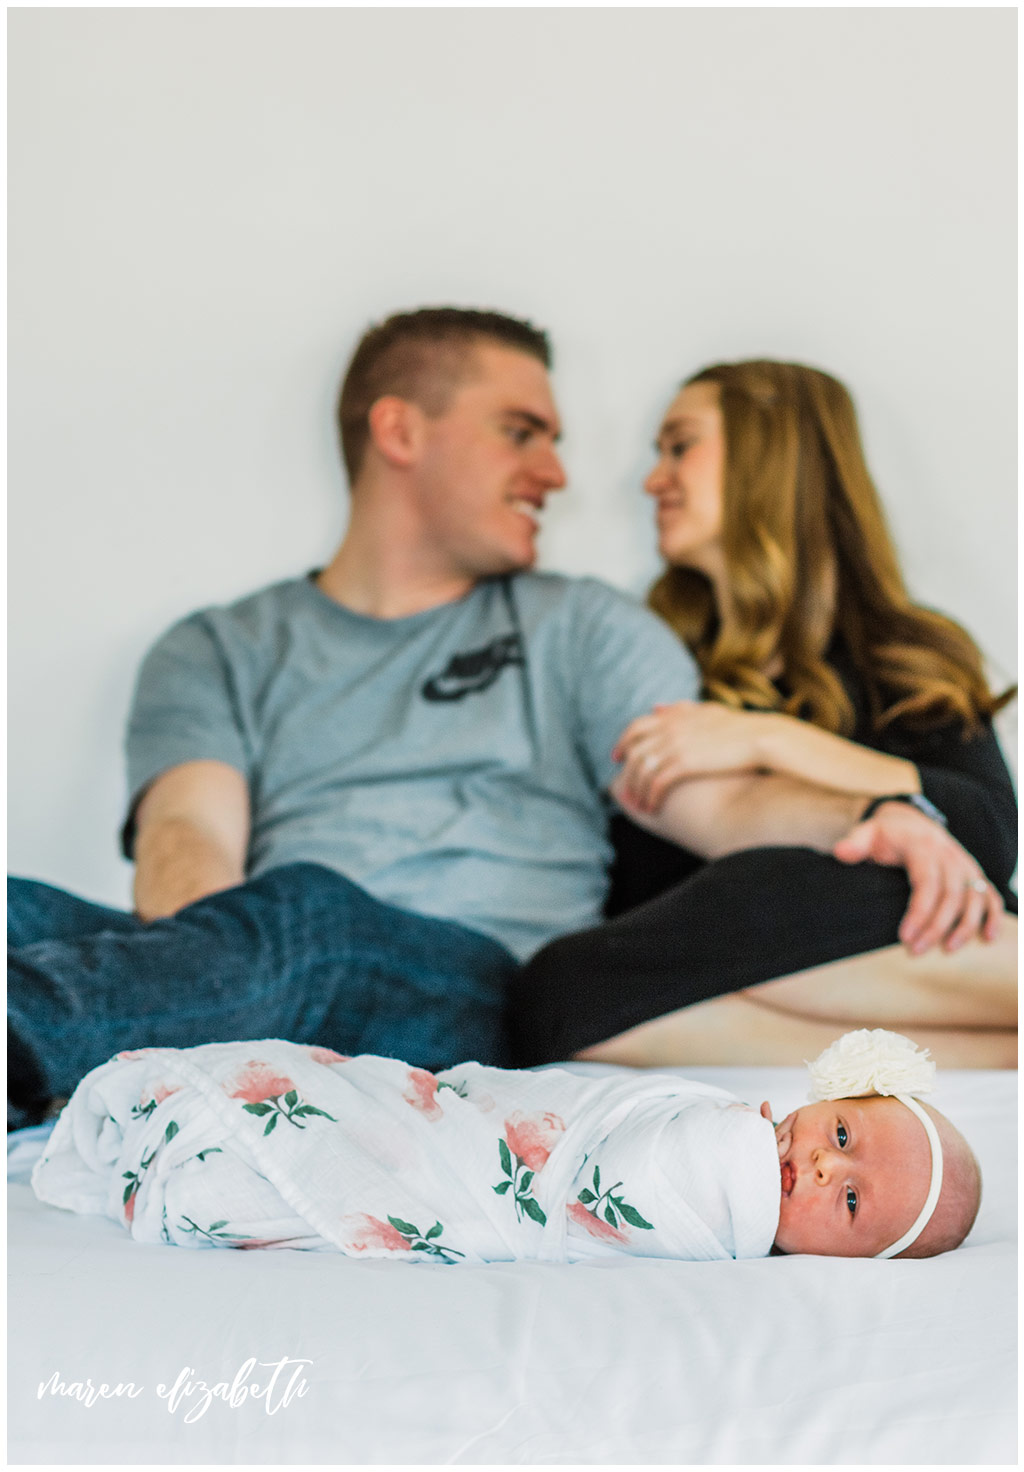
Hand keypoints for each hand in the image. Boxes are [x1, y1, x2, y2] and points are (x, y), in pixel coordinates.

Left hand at [612, 701, 763, 812]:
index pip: (636, 727)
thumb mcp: (706, 711)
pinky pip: (656, 782)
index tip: (617, 757)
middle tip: (622, 789)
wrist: (762, 737)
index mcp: (674, 717)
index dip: (623, 743)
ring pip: (642, 769)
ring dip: (636, 790)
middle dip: (625, 772)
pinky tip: (652, 808)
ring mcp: (675, 745)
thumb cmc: (740, 727)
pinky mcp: (684, 763)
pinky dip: (650, 796)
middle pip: (634, 751)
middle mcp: (670, 729)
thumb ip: (679, 709)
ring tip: (638, 804)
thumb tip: (657, 707)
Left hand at [833, 801, 1002, 953]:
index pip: (927, 882)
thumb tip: (841, 853)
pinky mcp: (974, 873)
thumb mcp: (867, 832)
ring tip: (948, 950)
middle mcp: (949, 854)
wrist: (911, 821)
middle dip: (936, 926)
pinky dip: (993, 915)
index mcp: (922, 845)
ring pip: (974, 897)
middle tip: (916, 950)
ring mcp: (965, 864)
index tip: (904, 937)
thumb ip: (855, 843)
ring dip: (965, 925)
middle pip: (951, 895)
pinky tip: (988, 937)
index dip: (919, 912)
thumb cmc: (887, 834)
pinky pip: (991, 894)